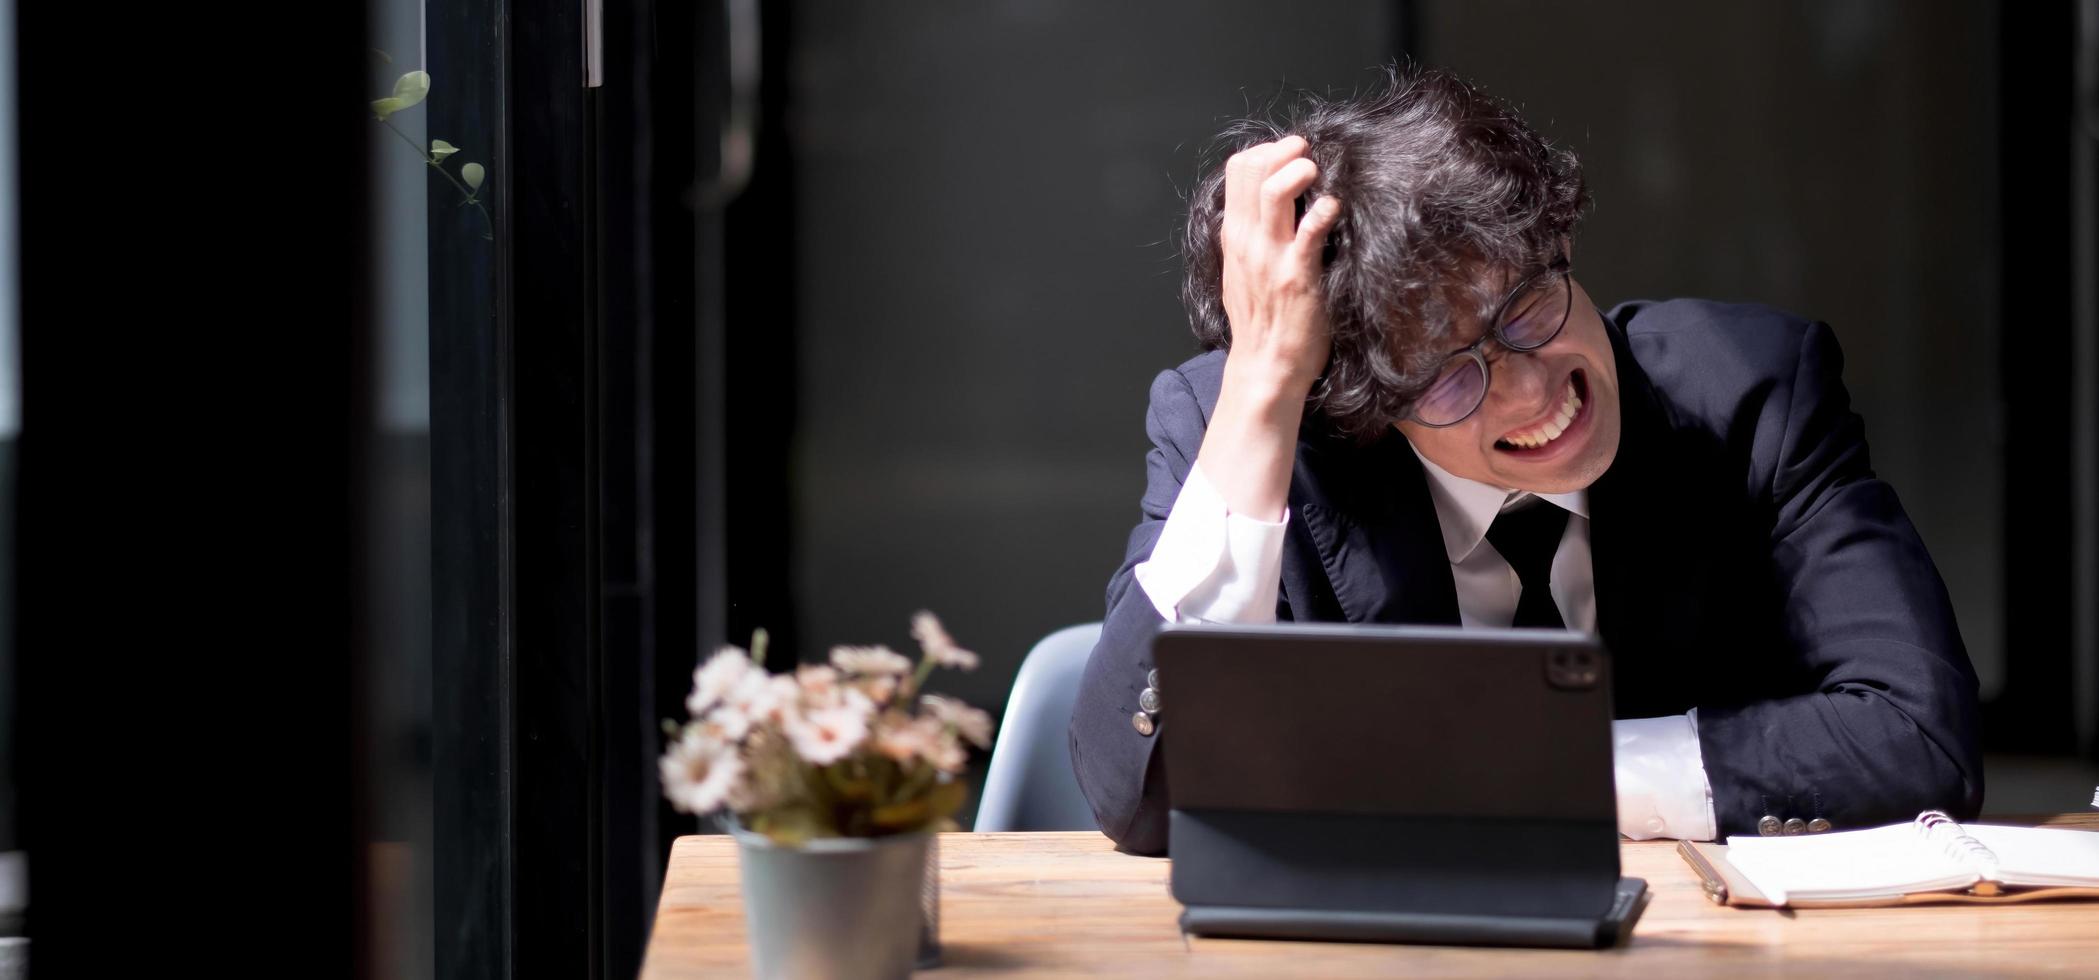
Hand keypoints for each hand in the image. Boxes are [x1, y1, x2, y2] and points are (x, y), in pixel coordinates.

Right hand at [1218, 135, 1342, 397]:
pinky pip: (1310, 230)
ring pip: (1275, 189)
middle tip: (1307, 154)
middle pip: (1253, 168)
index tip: (1291, 155)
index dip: (1267, 150)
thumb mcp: (1243, 269)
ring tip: (1316, 173)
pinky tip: (1334, 208)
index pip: (1238, 169)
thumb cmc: (1262, 320)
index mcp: (1235, 235)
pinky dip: (1325, 211)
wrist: (1265, 366)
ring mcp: (1271, 256)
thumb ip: (1251, 235)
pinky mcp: (1297, 275)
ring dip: (1300, 169)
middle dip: (1285, 150)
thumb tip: (1268, 206)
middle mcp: (1248, 240)